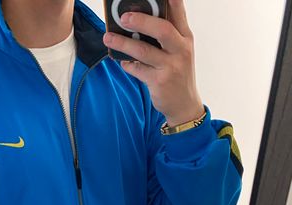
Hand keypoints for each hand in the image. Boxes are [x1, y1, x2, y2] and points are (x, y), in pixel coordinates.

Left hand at [103, 0, 203, 126]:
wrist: (184, 105)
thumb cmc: (178, 74)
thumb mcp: (179, 51)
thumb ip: (167, 35)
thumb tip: (140, 19)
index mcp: (185, 38)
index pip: (179, 13)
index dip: (171, 0)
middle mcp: (181, 50)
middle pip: (161, 30)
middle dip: (141, 21)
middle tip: (124, 17)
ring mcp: (170, 67)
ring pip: (144, 51)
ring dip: (123, 43)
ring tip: (108, 37)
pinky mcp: (159, 82)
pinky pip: (138, 69)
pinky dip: (127, 64)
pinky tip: (121, 61)